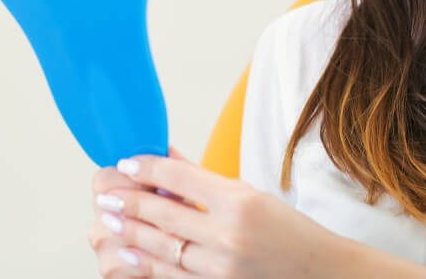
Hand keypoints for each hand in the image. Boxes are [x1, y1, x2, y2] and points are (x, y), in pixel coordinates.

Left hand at [92, 146, 338, 277]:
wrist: (320, 273)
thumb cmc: (289, 231)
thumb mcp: (250, 194)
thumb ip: (203, 180)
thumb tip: (167, 158)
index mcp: (239, 201)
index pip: (180, 177)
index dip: (148, 168)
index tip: (126, 162)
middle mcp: (228, 233)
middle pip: (164, 213)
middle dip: (129, 201)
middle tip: (104, 193)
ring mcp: (221, 266)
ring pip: (162, 247)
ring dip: (130, 232)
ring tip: (109, 219)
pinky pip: (173, 276)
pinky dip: (147, 263)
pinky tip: (130, 252)